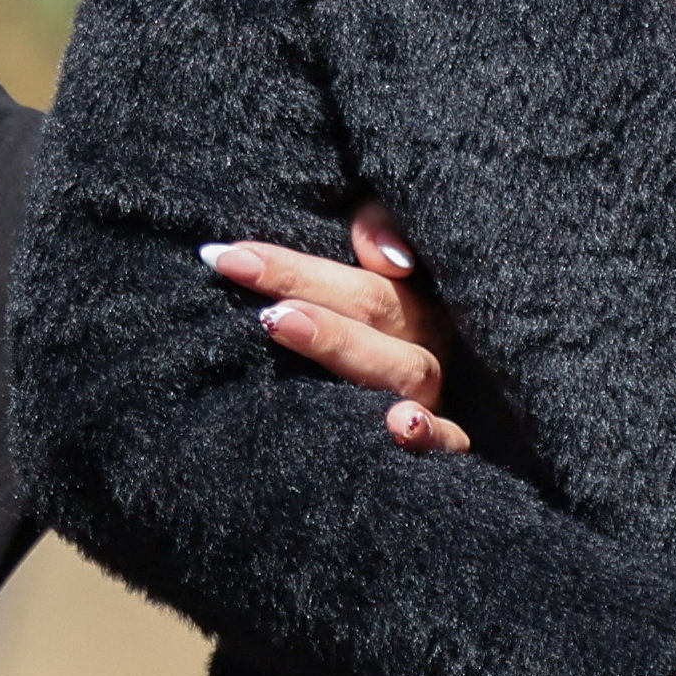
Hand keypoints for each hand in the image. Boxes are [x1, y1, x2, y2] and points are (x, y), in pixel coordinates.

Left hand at [203, 204, 469, 452]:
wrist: (447, 423)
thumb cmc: (384, 341)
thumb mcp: (379, 281)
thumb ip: (380, 233)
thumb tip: (388, 255)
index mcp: (414, 296)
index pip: (355, 270)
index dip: (292, 265)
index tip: (226, 257)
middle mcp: (428, 338)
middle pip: (372, 304)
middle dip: (300, 283)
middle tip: (239, 269)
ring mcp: (438, 391)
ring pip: (404, 364)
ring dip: (342, 341)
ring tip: (281, 322)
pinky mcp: (449, 442)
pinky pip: (449, 439)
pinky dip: (430, 432)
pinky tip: (398, 424)